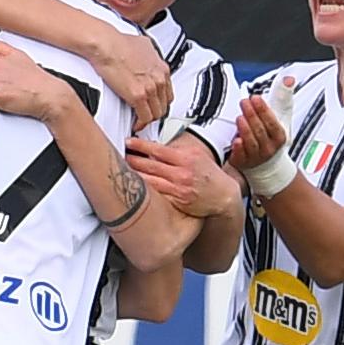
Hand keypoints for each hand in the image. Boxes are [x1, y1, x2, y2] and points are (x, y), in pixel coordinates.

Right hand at [89, 30, 172, 131]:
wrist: (106, 44)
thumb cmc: (118, 43)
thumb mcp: (143, 45)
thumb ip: (148, 56)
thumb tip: (145, 57)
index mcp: (161, 68)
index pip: (168, 92)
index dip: (160, 101)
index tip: (153, 104)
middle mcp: (159, 79)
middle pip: (164, 105)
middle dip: (155, 112)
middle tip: (146, 115)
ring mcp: (150, 88)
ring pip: (156, 113)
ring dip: (148, 119)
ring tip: (140, 121)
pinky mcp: (138, 96)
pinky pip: (145, 117)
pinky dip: (141, 123)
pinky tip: (135, 124)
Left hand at [127, 135, 241, 218]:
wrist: (224, 195)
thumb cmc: (209, 175)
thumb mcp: (197, 156)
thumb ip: (177, 150)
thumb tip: (157, 146)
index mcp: (186, 158)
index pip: (158, 149)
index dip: (140, 145)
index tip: (128, 142)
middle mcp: (182, 173)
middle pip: (150, 165)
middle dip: (132, 160)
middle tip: (119, 156)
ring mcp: (179, 189)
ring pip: (150, 181)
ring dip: (134, 176)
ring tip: (122, 171)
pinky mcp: (178, 201)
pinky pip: (157, 195)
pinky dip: (145, 191)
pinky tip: (135, 188)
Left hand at [226, 89, 290, 172]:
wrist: (267, 164)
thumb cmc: (272, 136)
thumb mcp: (280, 117)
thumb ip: (283, 97)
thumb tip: (289, 79)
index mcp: (279, 137)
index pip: (273, 122)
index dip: (263, 110)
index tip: (255, 98)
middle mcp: (269, 148)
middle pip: (260, 130)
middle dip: (252, 115)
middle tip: (244, 102)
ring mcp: (256, 157)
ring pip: (250, 142)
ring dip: (245, 129)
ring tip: (239, 117)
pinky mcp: (243, 162)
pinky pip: (240, 155)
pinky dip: (238, 148)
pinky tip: (236, 140)